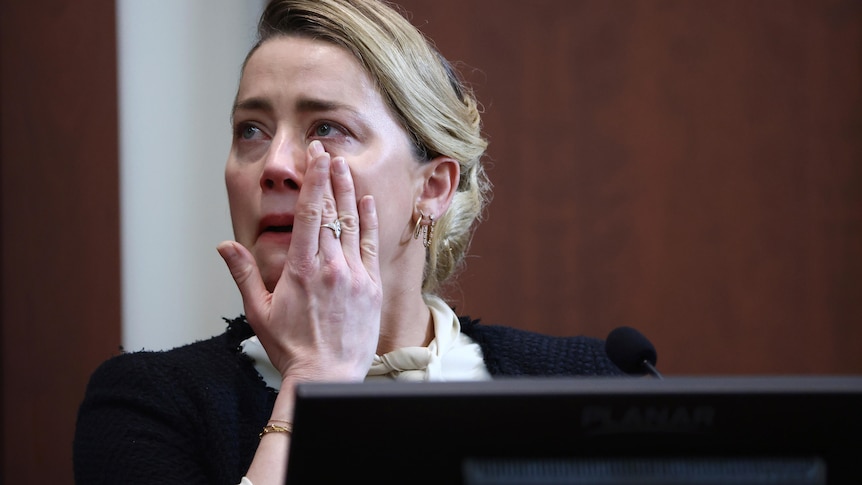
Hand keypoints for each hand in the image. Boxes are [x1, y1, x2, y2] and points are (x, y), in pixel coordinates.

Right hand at [218, 140, 381, 382]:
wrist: (328, 374)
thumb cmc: (291, 346)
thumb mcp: (258, 311)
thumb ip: (243, 274)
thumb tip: (225, 245)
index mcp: (302, 268)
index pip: (311, 213)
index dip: (315, 180)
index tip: (316, 156)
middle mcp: (331, 266)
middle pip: (332, 211)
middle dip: (329, 176)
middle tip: (325, 149)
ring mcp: (355, 275)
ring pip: (353, 224)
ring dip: (349, 192)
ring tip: (344, 166)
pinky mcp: (371, 286)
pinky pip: (372, 246)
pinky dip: (370, 221)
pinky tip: (367, 201)